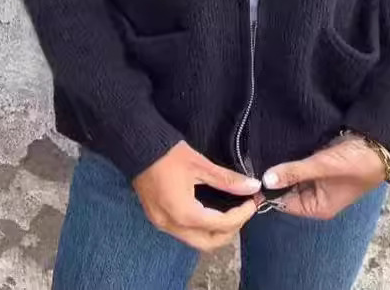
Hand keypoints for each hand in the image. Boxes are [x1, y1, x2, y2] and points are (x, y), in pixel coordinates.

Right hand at [133, 140, 260, 250]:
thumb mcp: (200, 164)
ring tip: (231, 212)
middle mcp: (172, 225)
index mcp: (183, 212)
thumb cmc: (168, 153)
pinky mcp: (157, 219)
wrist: (137, 146)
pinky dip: (201, 228)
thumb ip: (226, 179)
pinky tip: (211, 211)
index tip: (253, 202)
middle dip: (230, 230)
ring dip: (216, 232)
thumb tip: (252, 186)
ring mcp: (162, 224)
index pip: (220, 225)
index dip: (241, 216)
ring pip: (195, 241)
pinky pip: (184, 233)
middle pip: (208, 243)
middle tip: (243, 211)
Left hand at [261, 134, 386, 218]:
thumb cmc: (355, 162)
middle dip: (274, 176)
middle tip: (253, 160)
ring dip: (282, 166)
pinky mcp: (319, 166)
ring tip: (262, 152)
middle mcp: (316, 197)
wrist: (378, 143)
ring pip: (292, 176)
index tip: (251, 176)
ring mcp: (317, 181)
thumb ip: (294, 172)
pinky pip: (299, 166)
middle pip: (286, 189)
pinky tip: (277, 147)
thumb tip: (265, 180)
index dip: (268, 191)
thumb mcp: (322, 166)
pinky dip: (291, 159)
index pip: (284, 203)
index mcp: (318, 207)